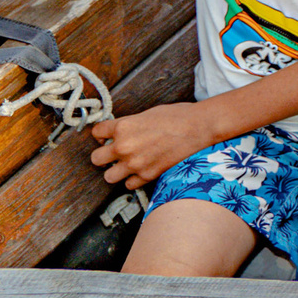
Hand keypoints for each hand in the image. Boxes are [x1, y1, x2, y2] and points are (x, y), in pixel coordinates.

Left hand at [90, 103, 217, 189]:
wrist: (201, 127)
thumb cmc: (178, 116)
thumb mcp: (148, 113)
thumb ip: (129, 125)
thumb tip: (119, 132)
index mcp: (123, 126)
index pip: (96, 132)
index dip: (101, 134)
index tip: (106, 136)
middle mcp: (124, 146)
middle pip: (96, 158)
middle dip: (103, 155)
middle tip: (113, 153)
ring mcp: (135, 163)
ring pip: (109, 176)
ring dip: (116, 170)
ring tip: (127, 164)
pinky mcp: (147, 175)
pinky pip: (129, 184)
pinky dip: (134, 179)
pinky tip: (142, 169)